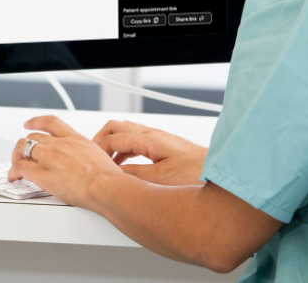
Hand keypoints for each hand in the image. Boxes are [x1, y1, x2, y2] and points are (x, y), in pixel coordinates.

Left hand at [7, 115, 125, 208]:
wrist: (105, 186)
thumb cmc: (108, 176)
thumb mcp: (100, 156)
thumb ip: (88, 155)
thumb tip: (90, 163)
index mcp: (75, 139)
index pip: (51, 122)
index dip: (36, 121)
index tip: (29, 124)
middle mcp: (60, 144)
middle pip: (33, 137)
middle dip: (26, 145)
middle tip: (23, 154)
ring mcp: (49, 157)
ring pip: (23, 148)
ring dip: (17, 156)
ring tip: (16, 165)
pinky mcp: (42, 173)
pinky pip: (19, 168)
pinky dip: (13, 172)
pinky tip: (13, 177)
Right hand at [92, 120, 207, 186]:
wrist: (222, 174)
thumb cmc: (197, 175)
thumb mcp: (159, 180)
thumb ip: (133, 175)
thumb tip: (112, 175)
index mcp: (149, 139)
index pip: (113, 137)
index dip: (96, 148)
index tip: (86, 160)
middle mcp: (154, 135)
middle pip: (118, 128)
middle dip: (100, 140)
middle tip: (90, 157)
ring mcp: (160, 140)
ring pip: (127, 134)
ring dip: (113, 145)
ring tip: (103, 162)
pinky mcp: (166, 147)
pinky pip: (137, 142)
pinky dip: (125, 150)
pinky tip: (125, 166)